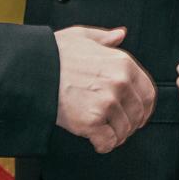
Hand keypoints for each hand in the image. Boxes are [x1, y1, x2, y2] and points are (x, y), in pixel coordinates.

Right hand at [54, 25, 153, 152]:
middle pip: (137, 115)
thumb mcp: (81, 36)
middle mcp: (120, 83)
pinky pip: (108, 142)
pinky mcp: (91, 122)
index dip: (144, 108)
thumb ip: (105, 38)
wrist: (31, 69)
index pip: (148, 94)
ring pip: (123, 131)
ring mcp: (106, 103)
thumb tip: (121, 34)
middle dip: (129, 124)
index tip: (138, 116)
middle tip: (117, 127)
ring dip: (115, 136)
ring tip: (103, 133)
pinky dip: (103, 145)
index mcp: (123, 64)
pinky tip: (96, 141)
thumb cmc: (53, 53)